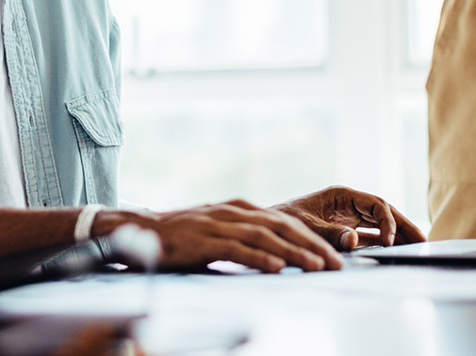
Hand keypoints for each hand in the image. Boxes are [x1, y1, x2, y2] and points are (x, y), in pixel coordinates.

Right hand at [112, 200, 343, 272]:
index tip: (333, 256)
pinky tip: (277, 268)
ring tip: (315, 266)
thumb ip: (244, 238)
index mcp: (239, 208)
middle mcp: (232, 211)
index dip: (311, 238)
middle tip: (335, 264)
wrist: (140, 231)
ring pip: (264, 236)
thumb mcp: (218, 231)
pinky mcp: (203, 241)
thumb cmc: (181, 237)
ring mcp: (218, 224)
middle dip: (311, 245)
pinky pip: (237, 249)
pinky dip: (260, 258)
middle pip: (281, 225)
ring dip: (293, 252)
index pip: (284, 221)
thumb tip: (276, 255)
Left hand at [271, 186, 426, 249]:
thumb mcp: (305, 226)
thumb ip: (329, 233)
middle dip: (403, 225)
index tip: (391, 241)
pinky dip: (383, 242)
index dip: (388, 222)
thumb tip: (354, 239)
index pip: (376, 204)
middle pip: (384, 212)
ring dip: (397, 234)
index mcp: (341, 195)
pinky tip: (395, 251)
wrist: (265, 228)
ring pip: (379, 223)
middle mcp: (347, 203)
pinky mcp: (344, 228)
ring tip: (418, 246)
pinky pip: (369, 234)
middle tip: (424, 240)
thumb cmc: (281, 221)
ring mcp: (347, 215)